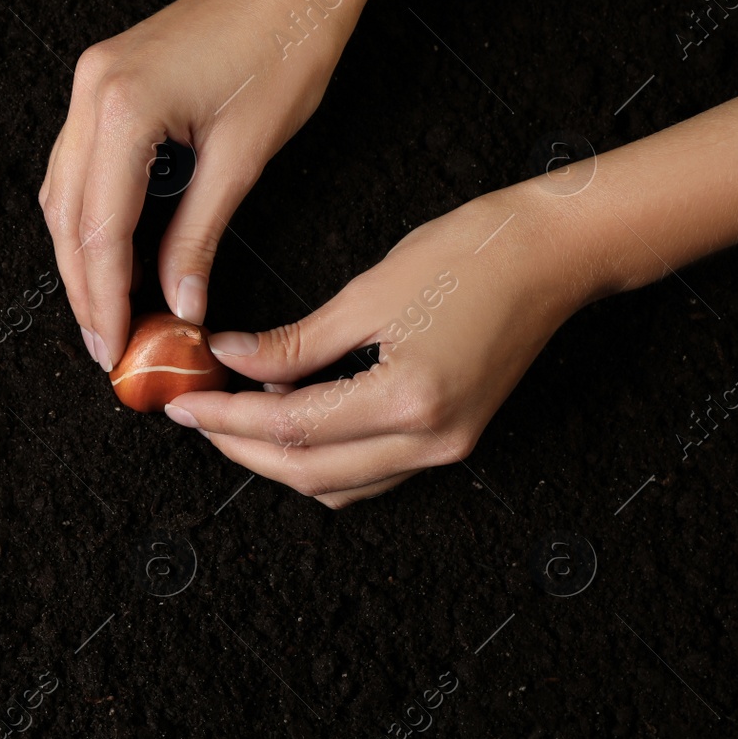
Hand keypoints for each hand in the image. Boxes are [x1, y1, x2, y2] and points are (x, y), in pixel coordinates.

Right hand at [38, 0, 359, 370]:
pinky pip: (79, 164)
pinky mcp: (104, 79)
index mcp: (123, 110)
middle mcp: (91, 92)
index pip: (98, 230)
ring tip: (110, 314)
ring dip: (82, 257)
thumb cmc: (286, 51)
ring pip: (63, 193)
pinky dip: (91, 216)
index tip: (118, 351)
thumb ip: (198, 237)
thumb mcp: (244, 159)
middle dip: (85, 289)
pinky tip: (114, 255)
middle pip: (67, 217)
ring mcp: (90, 82)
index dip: (105, 301)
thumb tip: (180, 305)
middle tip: (109, 348)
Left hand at [163, 188, 600, 506]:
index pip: (289, 428)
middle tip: (196, 415)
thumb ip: (294, 342)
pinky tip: (293, 413)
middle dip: (241, 449)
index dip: (226, 418)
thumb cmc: (469, 255)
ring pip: (339, 485)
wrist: (554, 253)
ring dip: (279, 459)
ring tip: (234, 413)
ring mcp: (446, 448)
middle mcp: (431, 441)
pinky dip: (323, 455)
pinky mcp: (451, 440)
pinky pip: (370, 472)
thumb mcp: (367, 293)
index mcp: (409, 400)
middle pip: (308, 472)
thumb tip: (229, 359)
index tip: (183, 402)